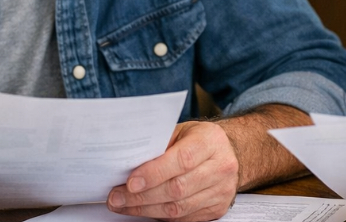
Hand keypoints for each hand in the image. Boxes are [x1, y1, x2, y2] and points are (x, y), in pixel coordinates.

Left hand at [107, 121, 238, 220]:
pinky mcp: (217, 209)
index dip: (154, 173)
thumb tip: (128, 162)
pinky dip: (160, 216)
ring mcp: (221, 191)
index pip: (182, 160)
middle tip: (117, 198)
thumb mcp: (182, 131)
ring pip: (179, 208)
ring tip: (124, 205)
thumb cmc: (199, 140)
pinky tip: (144, 209)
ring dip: (146, 209)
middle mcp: (221, 167)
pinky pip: (184, 219)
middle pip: (178, 188)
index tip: (130, 182)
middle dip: (142, 196)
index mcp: (210, 142)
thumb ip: (160, 145)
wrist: (229, 154)